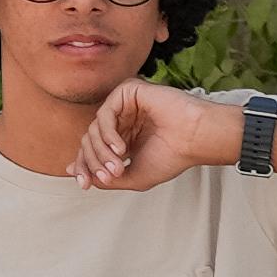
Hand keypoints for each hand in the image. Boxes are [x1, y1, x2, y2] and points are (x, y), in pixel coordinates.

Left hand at [73, 80, 213, 189]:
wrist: (196, 139)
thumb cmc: (173, 157)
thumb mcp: (134, 177)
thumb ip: (107, 178)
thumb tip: (80, 175)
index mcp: (124, 137)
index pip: (93, 150)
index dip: (85, 167)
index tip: (84, 184)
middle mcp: (122, 120)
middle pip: (90, 139)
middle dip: (93, 161)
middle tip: (109, 176)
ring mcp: (124, 106)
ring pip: (94, 128)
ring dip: (101, 151)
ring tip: (117, 166)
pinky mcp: (128, 92)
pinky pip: (105, 113)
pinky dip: (108, 133)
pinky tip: (121, 147)